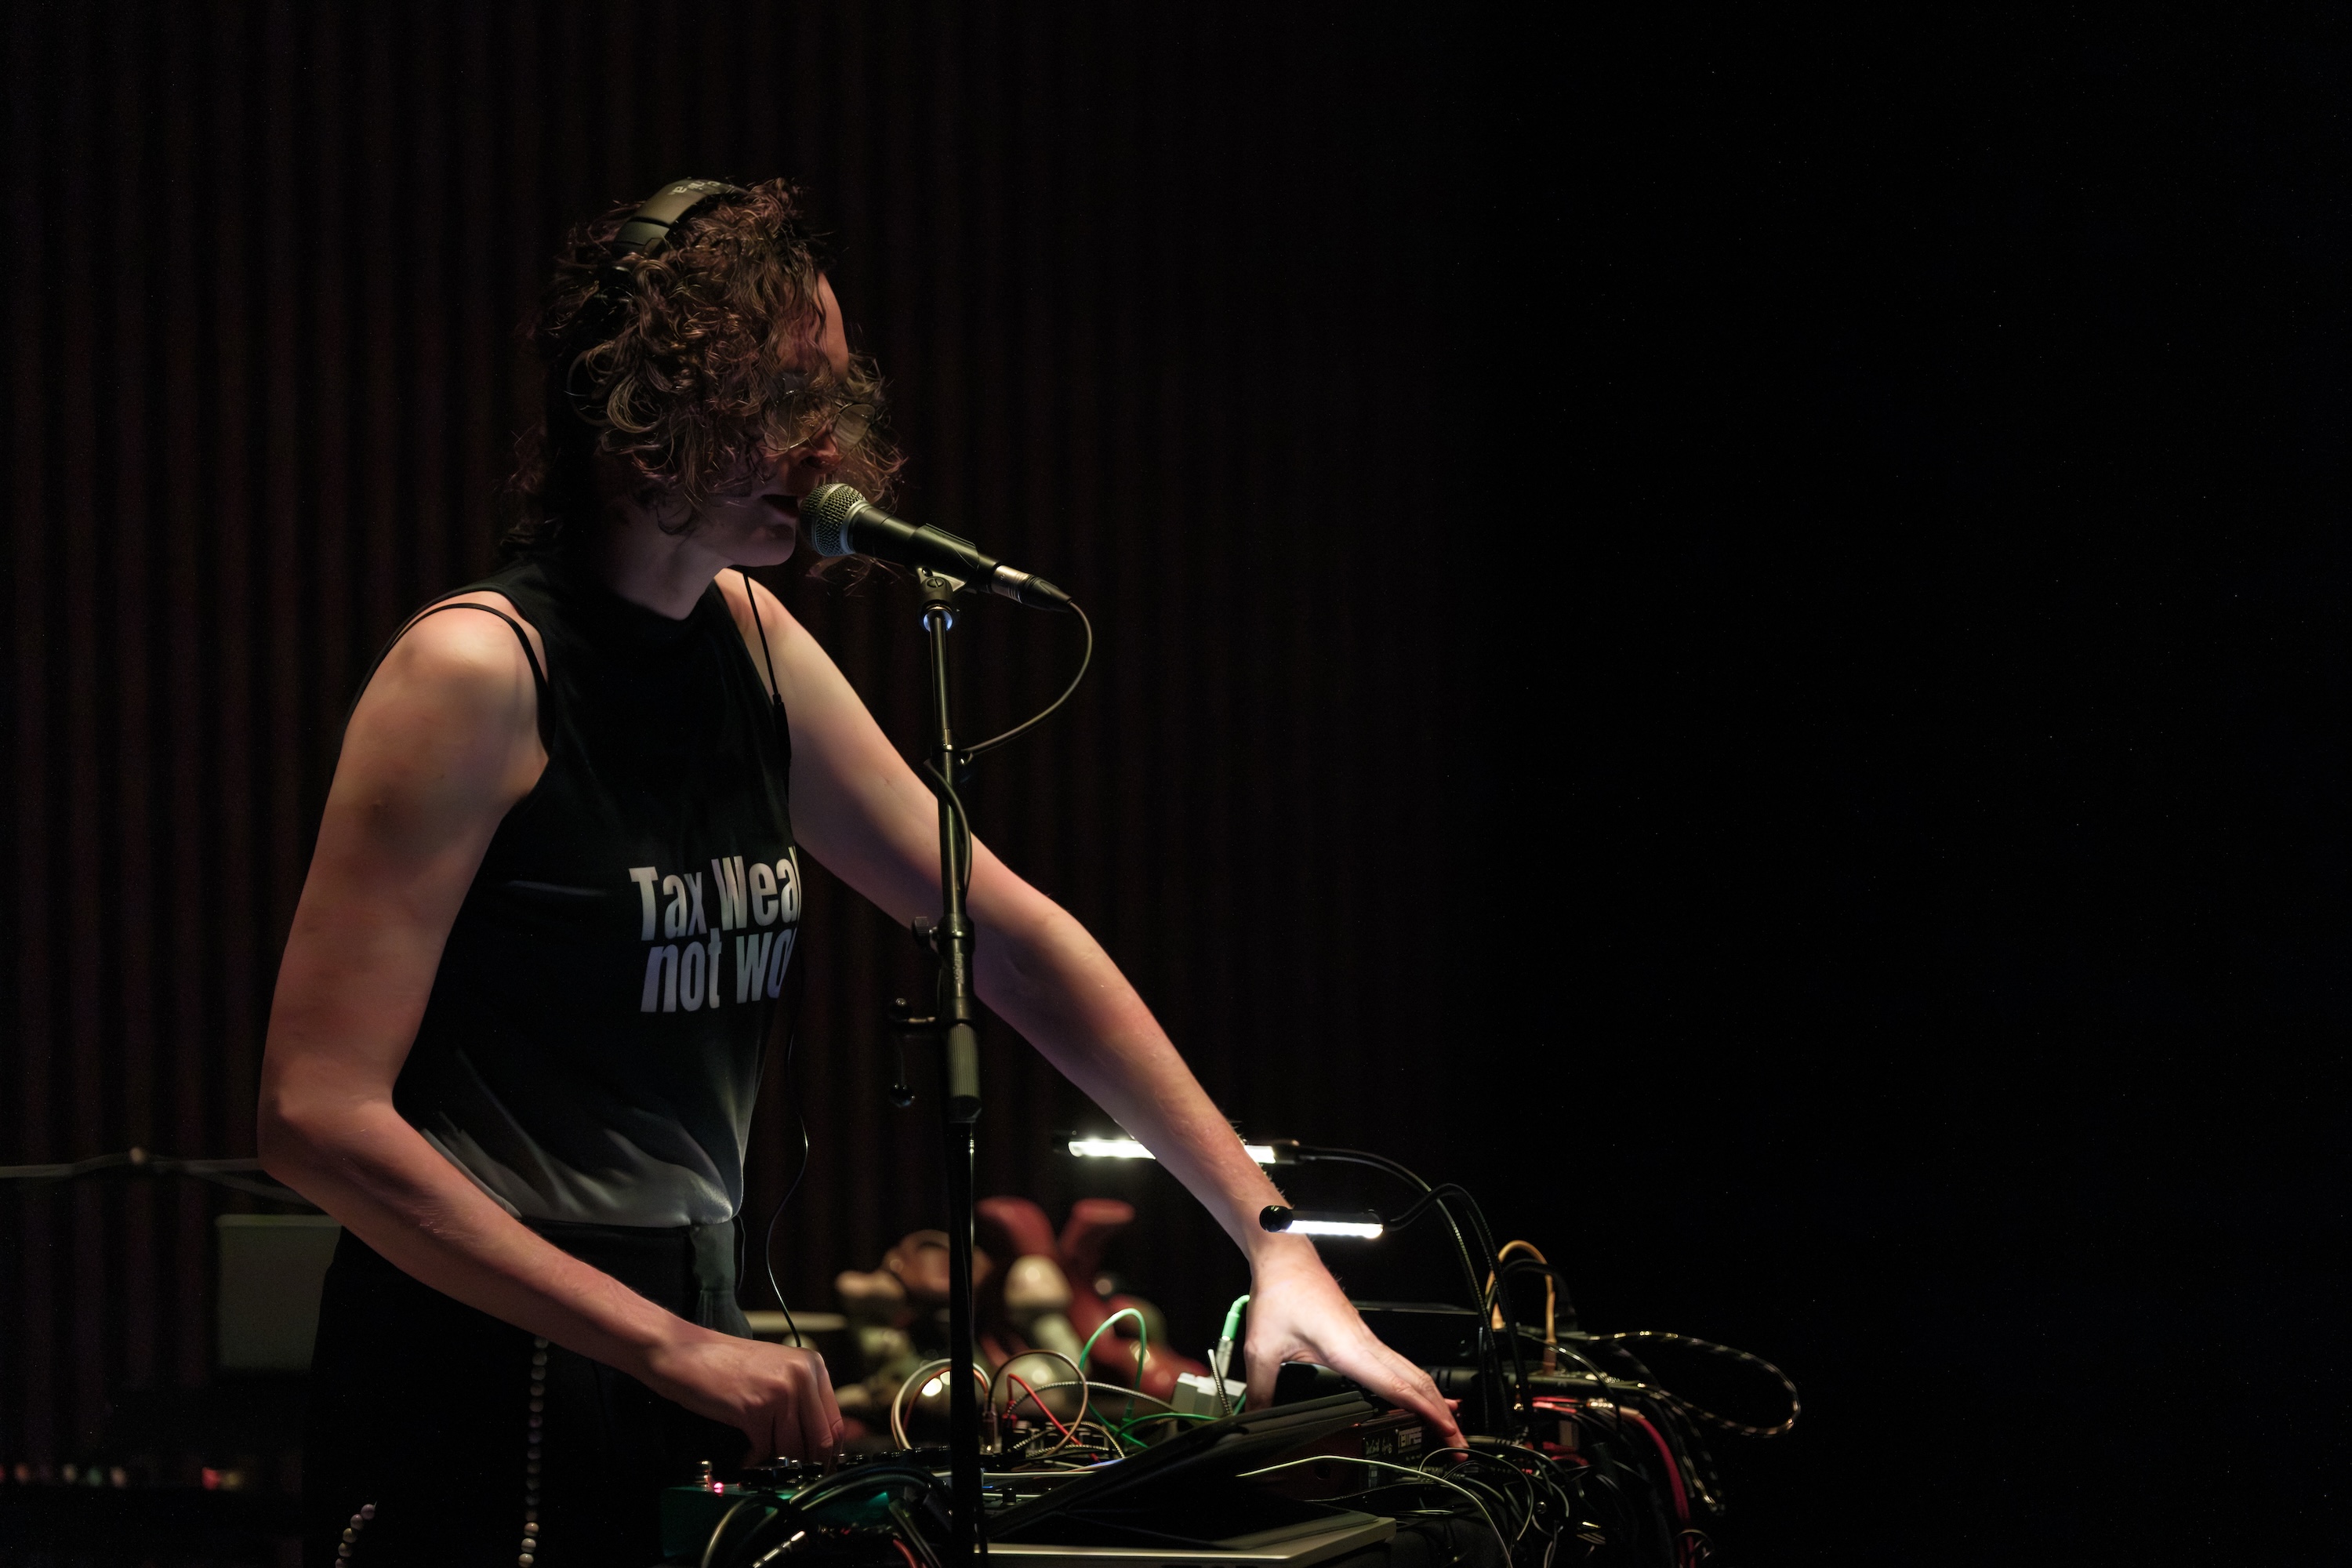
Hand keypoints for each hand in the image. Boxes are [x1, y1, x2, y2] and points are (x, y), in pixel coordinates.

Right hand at [639, 1329, 843, 1466]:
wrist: (685, 1352)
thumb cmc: (725, 1365)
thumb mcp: (775, 1373)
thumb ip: (800, 1401)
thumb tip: (819, 1446)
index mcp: (812, 1366)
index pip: (835, 1423)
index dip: (827, 1454)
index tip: (817, 1470)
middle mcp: (803, 1375)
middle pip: (821, 1440)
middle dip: (807, 1466)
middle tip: (792, 1479)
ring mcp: (781, 1391)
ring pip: (795, 1450)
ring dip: (779, 1467)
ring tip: (763, 1467)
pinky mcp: (756, 1409)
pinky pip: (765, 1451)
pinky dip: (754, 1463)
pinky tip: (744, 1460)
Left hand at [1242, 1237, 1464, 1448]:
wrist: (1286, 1258)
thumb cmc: (1282, 1291)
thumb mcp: (1263, 1348)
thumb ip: (1262, 1390)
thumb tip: (1257, 1421)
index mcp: (1349, 1349)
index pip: (1397, 1386)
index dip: (1425, 1412)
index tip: (1445, 1431)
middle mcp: (1365, 1344)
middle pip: (1416, 1382)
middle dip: (1442, 1414)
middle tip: (1457, 1446)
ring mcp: (1367, 1340)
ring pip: (1411, 1373)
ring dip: (1433, 1401)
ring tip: (1448, 1430)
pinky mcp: (1361, 1338)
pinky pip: (1397, 1365)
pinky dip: (1416, 1387)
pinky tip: (1417, 1399)